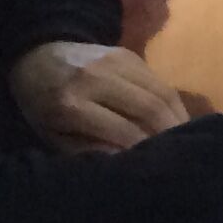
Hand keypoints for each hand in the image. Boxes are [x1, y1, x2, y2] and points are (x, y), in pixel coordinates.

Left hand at [6, 42, 189, 152]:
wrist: (37, 57)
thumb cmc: (41, 105)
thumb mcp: (51, 135)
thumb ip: (85, 150)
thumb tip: (123, 159)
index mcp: (71, 103)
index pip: (123, 130)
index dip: (144, 149)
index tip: (157, 167)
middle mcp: (96, 78)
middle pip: (150, 108)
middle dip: (170, 133)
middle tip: (181, 155)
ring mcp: (115, 61)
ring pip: (162, 92)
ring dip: (178, 118)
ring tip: (185, 139)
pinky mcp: (129, 54)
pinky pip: (160, 81)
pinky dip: (172, 103)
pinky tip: (175, 119)